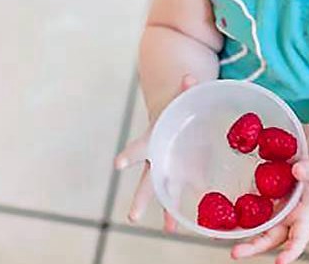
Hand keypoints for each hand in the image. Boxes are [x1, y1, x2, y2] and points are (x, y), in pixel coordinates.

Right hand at [114, 74, 197, 232]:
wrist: (170, 114)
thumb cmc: (173, 106)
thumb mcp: (178, 97)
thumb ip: (185, 90)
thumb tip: (190, 78)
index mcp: (152, 139)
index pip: (137, 148)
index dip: (128, 156)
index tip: (118, 165)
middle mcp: (155, 159)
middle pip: (146, 181)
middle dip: (140, 198)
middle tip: (133, 217)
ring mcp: (167, 169)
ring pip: (162, 194)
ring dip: (165, 211)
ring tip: (170, 230)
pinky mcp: (181, 173)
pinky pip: (180, 193)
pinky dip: (184, 207)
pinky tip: (188, 225)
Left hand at [232, 127, 308, 263]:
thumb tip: (296, 171)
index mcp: (305, 215)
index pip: (300, 238)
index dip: (291, 251)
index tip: (280, 261)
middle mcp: (288, 218)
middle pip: (270, 238)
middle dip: (253, 247)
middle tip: (235, 253)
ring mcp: (275, 210)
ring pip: (256, 226)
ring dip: (239, 232)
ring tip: (217, 235)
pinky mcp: (265, 198)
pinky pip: (250, 208)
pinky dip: (236, 212)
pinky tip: (219, 213)